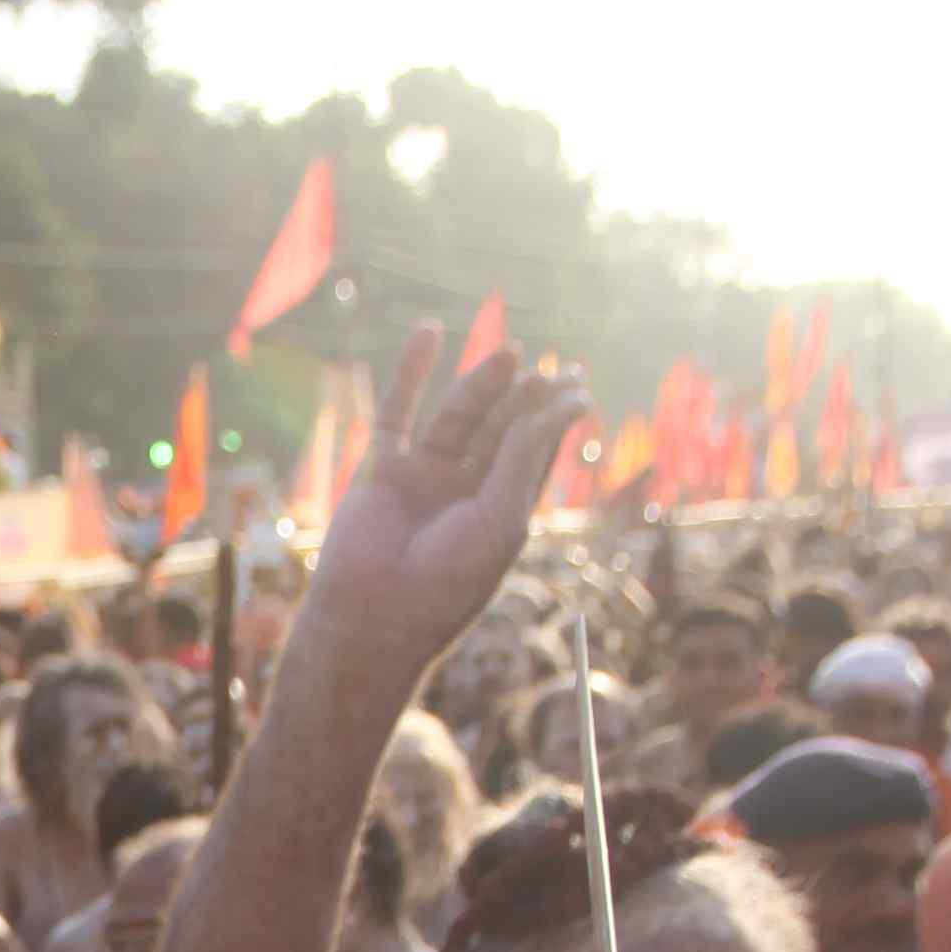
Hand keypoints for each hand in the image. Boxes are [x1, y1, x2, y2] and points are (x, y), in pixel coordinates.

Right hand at [308, 332, 579, 672]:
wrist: (373, 619)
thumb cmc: (446, 583)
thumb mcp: (500, 521)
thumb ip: (520, 461)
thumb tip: (545, 407)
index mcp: (501, 510)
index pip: (535, 452)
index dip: (556, 419)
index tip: (578, 386)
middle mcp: (465, 490)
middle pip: (501, 428)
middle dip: (524, 398)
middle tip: (547, 368)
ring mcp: (424, 476)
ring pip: (458, 416)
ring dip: (482, 383)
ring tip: (510, 353)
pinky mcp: (383, 467)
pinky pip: (398, 410)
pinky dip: (410, 371)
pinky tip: (428, 333)